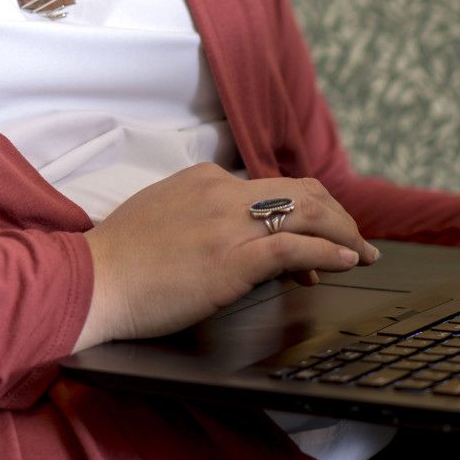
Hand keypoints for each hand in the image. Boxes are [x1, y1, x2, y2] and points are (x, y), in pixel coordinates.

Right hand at [74, 165, 376, 351]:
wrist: (94, 280)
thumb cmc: (118, 260)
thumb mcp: (160, 215)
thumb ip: (198, 214)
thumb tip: (231, 236)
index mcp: (204, 179)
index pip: (272, 187)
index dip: (303, 211)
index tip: (315, 239)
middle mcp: (222, 192)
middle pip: (301, 192)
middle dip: (338, 215)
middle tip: (357, 241)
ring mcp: (229, 225)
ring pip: (309, 214)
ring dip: (346, 234)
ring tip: (365, 253)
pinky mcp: (234, 259)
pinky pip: (297, 247)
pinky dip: (332, 252)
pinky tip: (348, 262)